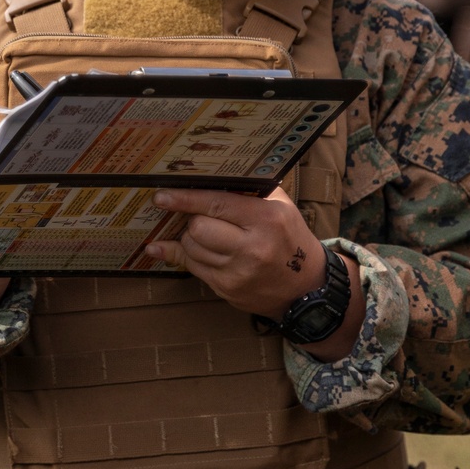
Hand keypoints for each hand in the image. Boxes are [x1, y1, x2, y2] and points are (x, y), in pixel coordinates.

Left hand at [147, 189, 364, 361]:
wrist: (306, 286)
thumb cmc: (291, 238)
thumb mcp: (280, 208)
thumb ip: (250, 191)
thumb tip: (209, 178)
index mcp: (266, 220)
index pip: (216, 205)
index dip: (185, 199)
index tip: (163, 196)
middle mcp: (251, 248)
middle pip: (199, 229)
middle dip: (191, 219)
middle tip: (195, 216)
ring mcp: (237, 272)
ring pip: (192, 249)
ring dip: (189, 237)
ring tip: (199, 232)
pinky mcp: (227, 289)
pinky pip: (192, 268)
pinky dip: (184, 255)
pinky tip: (170, 247)